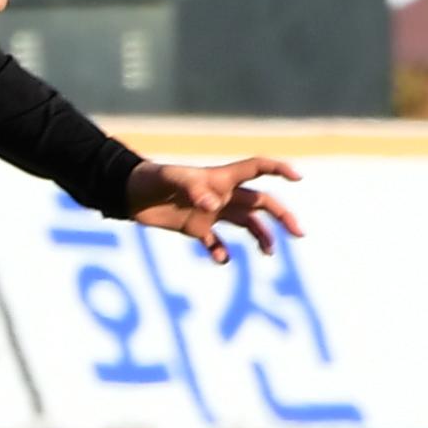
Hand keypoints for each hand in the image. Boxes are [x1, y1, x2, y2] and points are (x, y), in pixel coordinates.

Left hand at [119, 152, 299, 255]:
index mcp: (220, 178)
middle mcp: (221, 195)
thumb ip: (192, 189)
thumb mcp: (170, 179)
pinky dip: (222, 252)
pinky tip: (221, 259)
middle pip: (260, 202)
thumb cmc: (150, 178)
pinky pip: (217, 242)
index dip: (279, 169)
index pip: (257, 168)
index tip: (298, 177)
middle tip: (299, 232)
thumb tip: (211, 205)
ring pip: (246, 223)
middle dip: (281, 215)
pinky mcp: (197, 229)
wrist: (128, 193)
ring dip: (261, 236)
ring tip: (269, 253)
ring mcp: (211, 212)